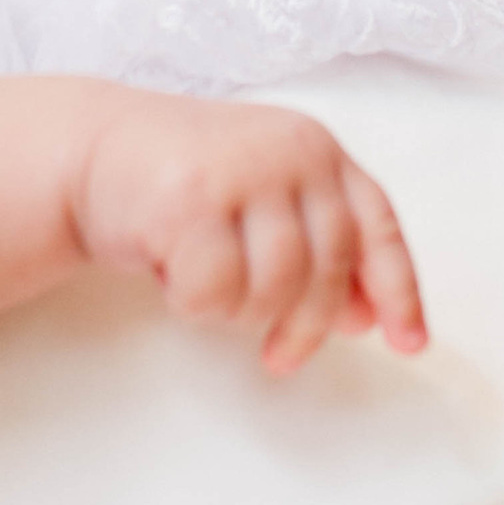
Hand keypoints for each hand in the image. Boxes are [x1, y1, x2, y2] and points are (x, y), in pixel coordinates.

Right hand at [74, 92, 427, 375]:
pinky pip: (215, 291)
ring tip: (209, 292)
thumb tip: (365, 317)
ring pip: (274, 286)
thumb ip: (317, 247)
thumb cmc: (187, 186)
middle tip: (279, 357)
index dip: (399, 290)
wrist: (94, 147)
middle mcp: (289, 151)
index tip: (409, 344)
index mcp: (318, 150)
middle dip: (305, 327)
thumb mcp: (265, 204)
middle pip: (326, 269)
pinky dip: (195, 304)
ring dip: (241, 313)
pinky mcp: (189, 198)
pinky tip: (171, 279)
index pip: (377, 226)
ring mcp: (241, 170)